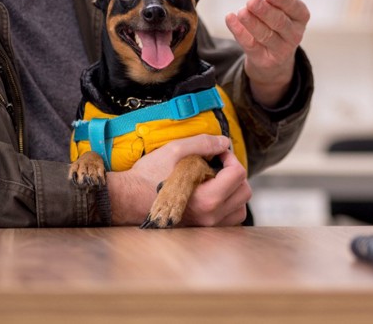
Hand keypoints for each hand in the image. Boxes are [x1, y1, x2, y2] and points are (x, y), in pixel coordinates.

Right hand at [107, 135, 249, 225]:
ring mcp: (207, 226)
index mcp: (207, 198)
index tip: (216, 153)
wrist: (128, 198)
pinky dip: (227, 205)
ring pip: (240, 208)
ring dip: (234, 191)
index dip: (229, 157)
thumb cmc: (149, 175)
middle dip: (234, 173)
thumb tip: (225, 142)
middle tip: (216, 165)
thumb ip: (204, 143)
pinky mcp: (202, 230)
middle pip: (244, 191)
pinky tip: (212, 194)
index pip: (238, 174)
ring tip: (216, 180)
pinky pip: (228, 219)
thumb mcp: (176, 150)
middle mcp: (210, 217)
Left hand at [225, 0, 309, 106]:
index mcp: (301, 16)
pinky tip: (230, 18)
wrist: (273, 58)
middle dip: (265, 11)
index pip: (294, 7)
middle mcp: (294, 34)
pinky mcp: (263, 59)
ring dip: (252, 23)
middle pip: (279, 22)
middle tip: (251, 1)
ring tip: (241, 11)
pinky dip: (239, 32)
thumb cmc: (278, 20)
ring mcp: (279, 49)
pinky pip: (251, 45)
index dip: (282, 0)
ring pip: (265, 35)